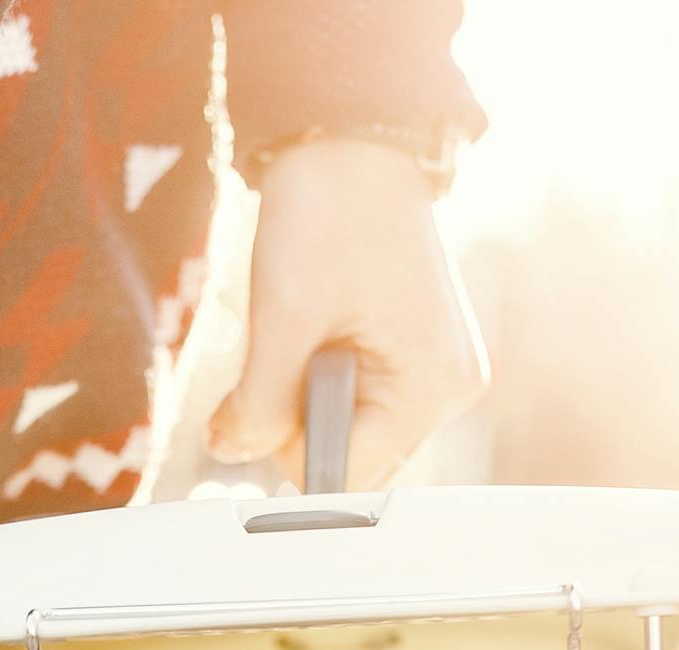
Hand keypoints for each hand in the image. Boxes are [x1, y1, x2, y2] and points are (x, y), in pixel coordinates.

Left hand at [208, 137, 487, 490]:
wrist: (352, 141)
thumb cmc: (329, 214)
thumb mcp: (282, 321)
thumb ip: (258, 407)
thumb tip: (229, 454)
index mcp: (433, 390)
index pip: (345, 479)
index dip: (287, 451)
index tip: (256, 409)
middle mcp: (449, 391)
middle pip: (348, 460)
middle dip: (297, 421)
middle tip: (290, 346)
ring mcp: (436, 373)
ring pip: (344, 430)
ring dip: (303, 395)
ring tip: (308, 326)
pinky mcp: (415, 356)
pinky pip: (354, 400)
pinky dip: (317, 377)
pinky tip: (320, 326)